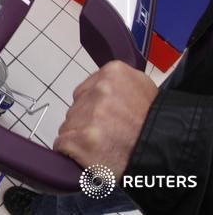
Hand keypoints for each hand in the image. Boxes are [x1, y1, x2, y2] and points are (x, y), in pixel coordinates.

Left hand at [54, 61, 158, 177]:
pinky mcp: (81, 140)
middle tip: (111, 136)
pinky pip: (62, 144)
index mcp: (114, 73)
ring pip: (68, 127)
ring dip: (81, 139)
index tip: (110, 120)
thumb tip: (93, 91)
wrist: (168, 155)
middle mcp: (100, 90)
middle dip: (87, 123)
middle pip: (75, 109)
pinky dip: (73, 153)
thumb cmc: (155, 126)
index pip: (85, 91)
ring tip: (107, 147)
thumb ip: (115, 86)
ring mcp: (90, 115)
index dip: (95, 110)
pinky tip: (94, 157)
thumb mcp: (142, 89)